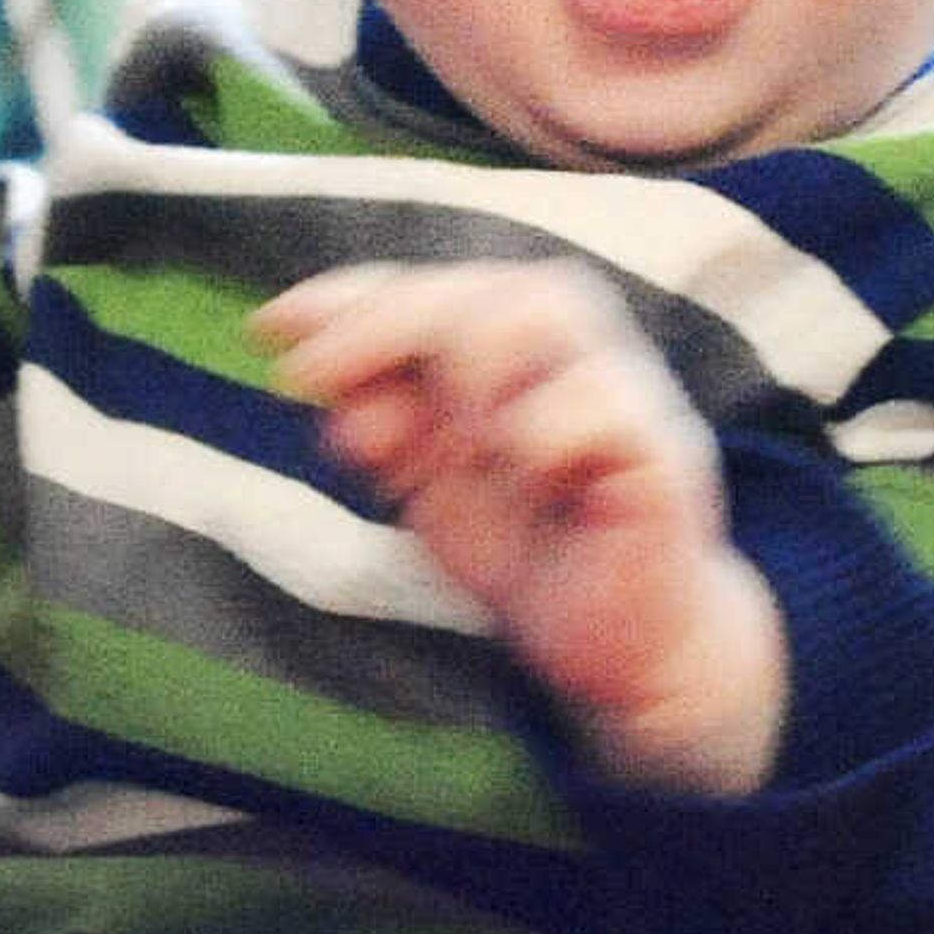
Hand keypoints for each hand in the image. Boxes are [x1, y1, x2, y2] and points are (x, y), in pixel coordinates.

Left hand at [255, 260, 787, 793]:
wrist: (621, 650)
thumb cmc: (530, 550)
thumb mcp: (427, 484)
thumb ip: (381, 426)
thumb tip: (316, 380)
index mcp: (523, 351)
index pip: (439, 289)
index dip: (356, 295)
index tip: (270, 327)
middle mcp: (580, 353)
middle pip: (490, 282)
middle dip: (389, 319)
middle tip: (312, 376)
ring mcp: (629, 393)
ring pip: (550, 307)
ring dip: (475, 368)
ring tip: (460, 446)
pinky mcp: (663, 453)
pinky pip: (598, 401)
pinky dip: (541, 433)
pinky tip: (532, 479)